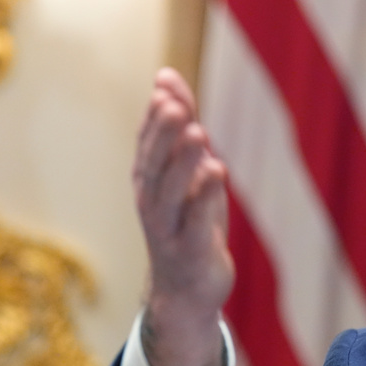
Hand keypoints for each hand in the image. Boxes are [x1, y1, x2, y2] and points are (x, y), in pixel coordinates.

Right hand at [133, 67, 234, 365]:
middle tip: (176, 107)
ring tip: (199, 134)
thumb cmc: (187, 220)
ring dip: (183, 163)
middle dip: (164, 135)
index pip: (147, 144)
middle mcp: (151, 203)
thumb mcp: (185, 170)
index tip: (165, 87)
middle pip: (154, 166)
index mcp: (148, 181)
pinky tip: (218, 172)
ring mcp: (168, 230)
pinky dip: (204, 199)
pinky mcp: (190, 252)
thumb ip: (178, 126)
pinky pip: (195, 225)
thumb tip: (165, 76)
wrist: (186, 289)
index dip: (155, 116)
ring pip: (170, 195)